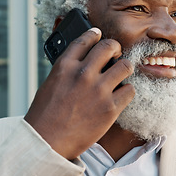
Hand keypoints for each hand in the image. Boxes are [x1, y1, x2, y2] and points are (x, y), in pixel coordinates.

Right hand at [24, 28, 134, 159]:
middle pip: (108, 47)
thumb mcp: (51, 84)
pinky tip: (121, 94)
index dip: (93, 34)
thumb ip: (67, 70)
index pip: (84, 40)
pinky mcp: (110, 108)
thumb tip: (84, 63)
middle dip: (115, 47)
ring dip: (125, 68)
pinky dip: (127, 91)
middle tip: (116, 52)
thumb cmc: (45, 116)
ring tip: (122, 73)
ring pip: (125, 66)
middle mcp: (83, 74)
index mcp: (65, 66)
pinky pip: (130, 90)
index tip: (98, 33)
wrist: (46, 142)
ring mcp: (98, 90)